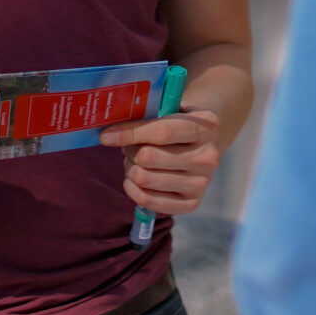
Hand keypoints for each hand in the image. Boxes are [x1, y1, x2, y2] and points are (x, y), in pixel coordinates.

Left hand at [100, 104, 221, 215]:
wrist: (202, 146)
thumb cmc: (178, 124)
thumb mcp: (172, 110)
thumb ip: (148, 115)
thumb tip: (111, 131)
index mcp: (207, 127)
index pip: (163, 132)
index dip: (131, 133)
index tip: (107, 136)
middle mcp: (209, 157)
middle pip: (149, 157)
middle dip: (129, 151)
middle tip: (127, 146)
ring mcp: (201, 183)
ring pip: (145, 178)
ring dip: (130, 168)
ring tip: (133, 161)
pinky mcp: (191, 204)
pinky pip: (147, 200)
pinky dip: (131, 188)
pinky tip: (133, 178)